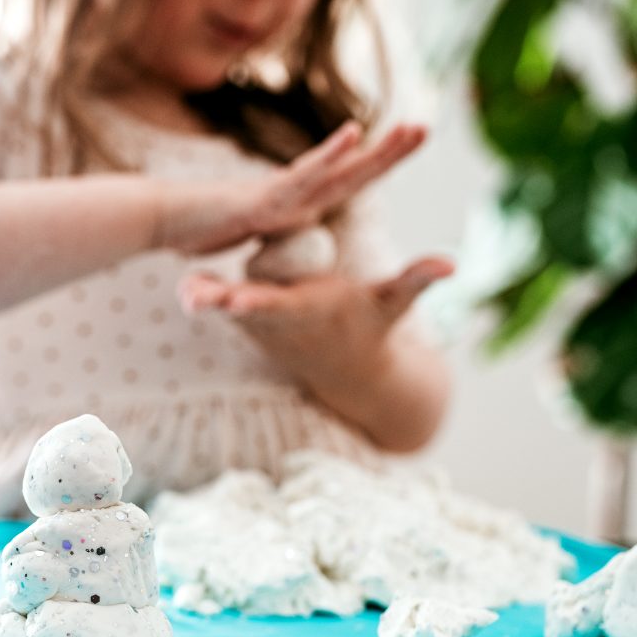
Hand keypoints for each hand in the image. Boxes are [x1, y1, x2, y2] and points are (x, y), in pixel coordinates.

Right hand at [155, 121, 425, 254]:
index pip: (346, 186)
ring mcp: (280, 193)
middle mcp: (294, 193)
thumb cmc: (199, 224)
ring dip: (374, 150)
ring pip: (338, 170)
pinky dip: (328, 155)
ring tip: (411, 129)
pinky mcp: (262, 200)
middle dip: (391, 151)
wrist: (162, 218)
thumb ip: (269, 223)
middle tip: (426, 128)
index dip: (377, 166)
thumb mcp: (247, 230)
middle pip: (352, 173)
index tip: (408, 146)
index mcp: (296, 204)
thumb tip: (282, 218)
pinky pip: (301, 176)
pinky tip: (354, 135)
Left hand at [178, 256, 454, 387]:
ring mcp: (265, 327)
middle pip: (245, 310)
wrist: (352, 373)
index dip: (260, 303)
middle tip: (190, 293)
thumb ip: (418, 280)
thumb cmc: (373, 328)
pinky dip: (208, 298)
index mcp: (313, 310)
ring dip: (205, 299)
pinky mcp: (256, 324)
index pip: (284, 306)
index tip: (238, 299)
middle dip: (219, 302)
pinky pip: (229, 309)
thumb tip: (454, 264)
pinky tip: (186, 283)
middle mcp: (283, 322)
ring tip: (182, 289)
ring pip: (229, 310)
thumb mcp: (394, 305)